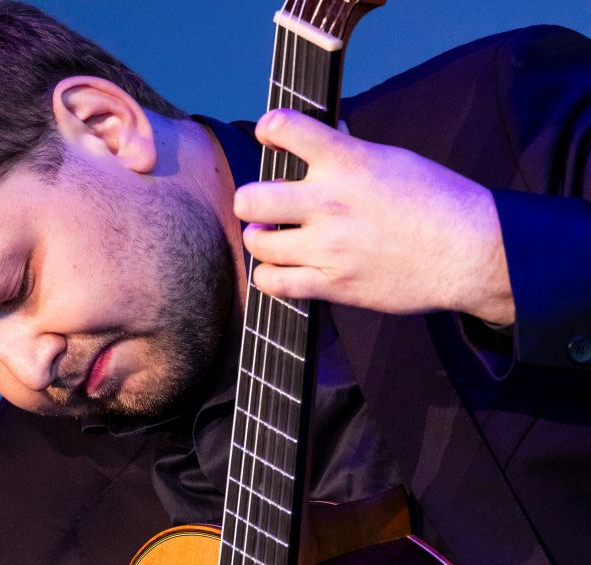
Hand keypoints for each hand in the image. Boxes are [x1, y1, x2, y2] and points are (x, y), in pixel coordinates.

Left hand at [234, 109, 514, 325]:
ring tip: (271, 239)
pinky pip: (276, 284)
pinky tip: (278, 270)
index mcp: (347, 160)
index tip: (269, 135)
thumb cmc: (437, 201)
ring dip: (259, 240)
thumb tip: (327, 137)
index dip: (269, 129)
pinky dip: (268, 277)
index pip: (285, 128)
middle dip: (249, 201)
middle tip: (260, 207)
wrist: (466, 252)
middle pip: (251, 198)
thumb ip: (351, 152)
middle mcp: (330, 202)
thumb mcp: (393, 159)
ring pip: (259, 243)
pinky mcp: (333, 285)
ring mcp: (328, 247)